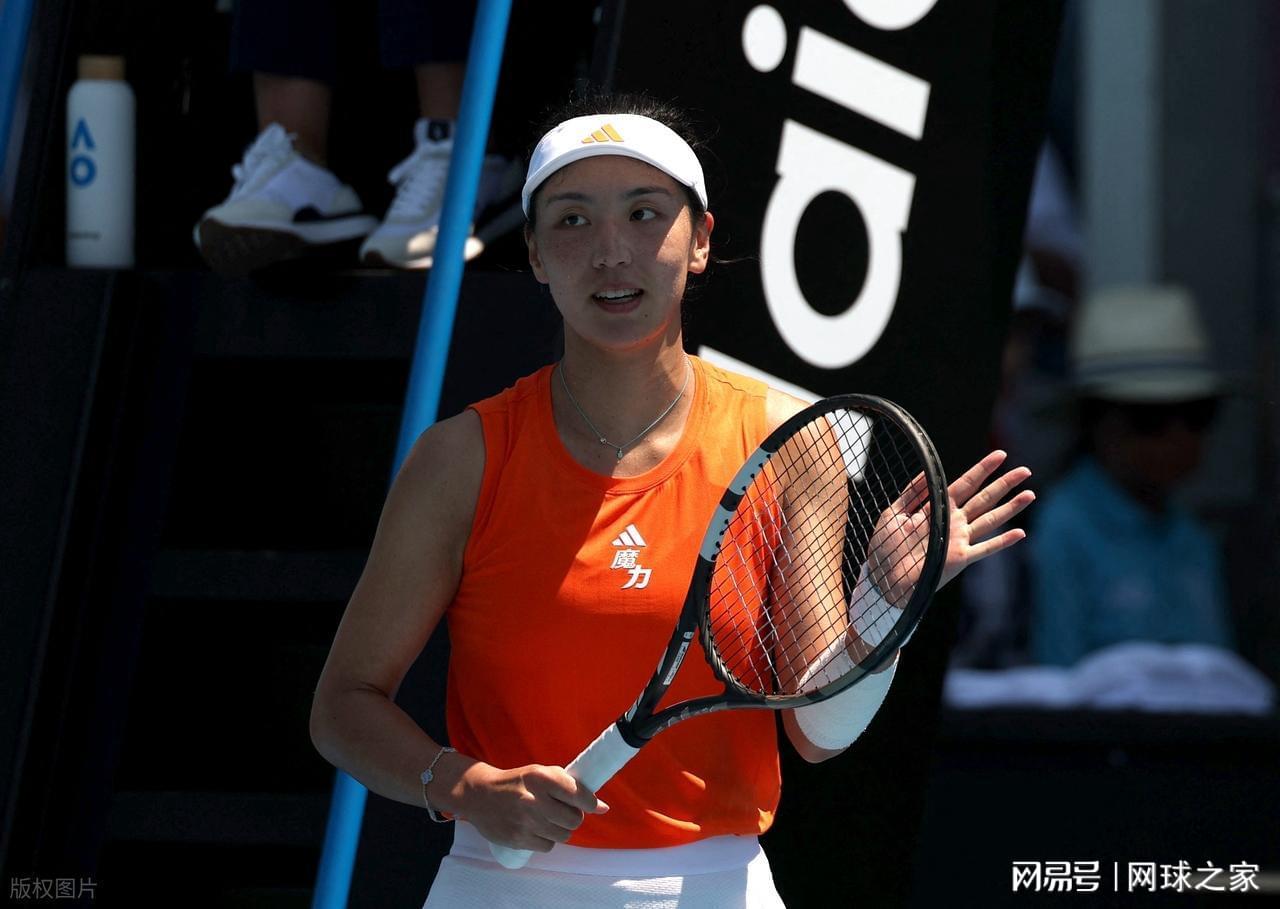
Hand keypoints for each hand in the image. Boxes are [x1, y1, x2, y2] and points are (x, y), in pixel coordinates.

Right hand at [444, 760, 608, 852]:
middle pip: (574, 820)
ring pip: (564, 835)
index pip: (579, 795)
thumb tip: (603, 807)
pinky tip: (536, 828)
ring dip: (560, 829)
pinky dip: (547, 839)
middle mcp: (533, 800)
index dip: (590, 803)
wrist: (479, 795)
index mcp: (541, 778)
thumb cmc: (517, 782)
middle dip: (573, 817)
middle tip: (562, 811)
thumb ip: (571, 786)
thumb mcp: (541, 773)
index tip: (591, 805)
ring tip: (547, 819)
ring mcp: (525, 821)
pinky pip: (548, 846)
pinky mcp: (518, 839)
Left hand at [866, 450, 1032, 599]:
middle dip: (1004, 484)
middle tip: (1025, 470)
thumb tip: (928, 471)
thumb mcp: (893, 512)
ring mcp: (959, 540)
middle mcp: (954, 522)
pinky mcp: (960, 558)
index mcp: (938, 508)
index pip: (965, 484)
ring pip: (991, 519)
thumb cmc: (886, 547)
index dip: (983, 469)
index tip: (1001, 455)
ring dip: (1011, 508)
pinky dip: (1003, 541)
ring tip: (1030, 494)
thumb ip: (912, 493)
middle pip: (984, 498)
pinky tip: (1021, 534)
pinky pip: (985, 548)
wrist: (883, 578)